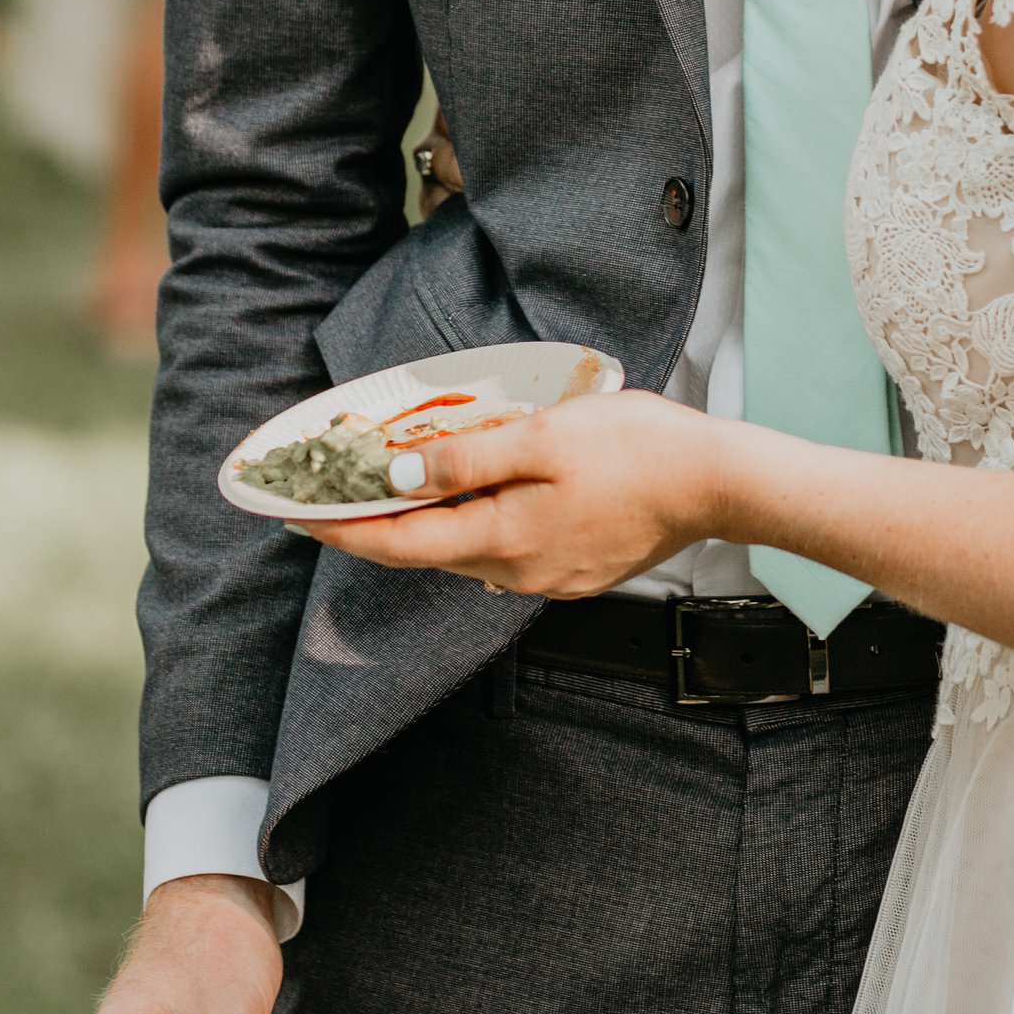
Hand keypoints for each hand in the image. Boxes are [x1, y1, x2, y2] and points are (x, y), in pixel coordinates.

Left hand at [291, 390, 728, 592]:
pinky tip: (480, 493)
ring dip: (430, 522)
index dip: (342, 530)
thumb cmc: (637, 450)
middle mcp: (517, 571)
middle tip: (334, 494)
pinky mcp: (575, 569)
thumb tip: (397, 479)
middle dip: (378, 524)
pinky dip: (478, 522)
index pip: (399, 544)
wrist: (717, 483)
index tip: (296, 516)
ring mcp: (549, 576)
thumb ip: (466, 460)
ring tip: (400, 485)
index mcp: (502, 539)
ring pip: (468, 549)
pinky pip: (506, 548)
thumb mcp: (542, 438)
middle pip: (428, 551)